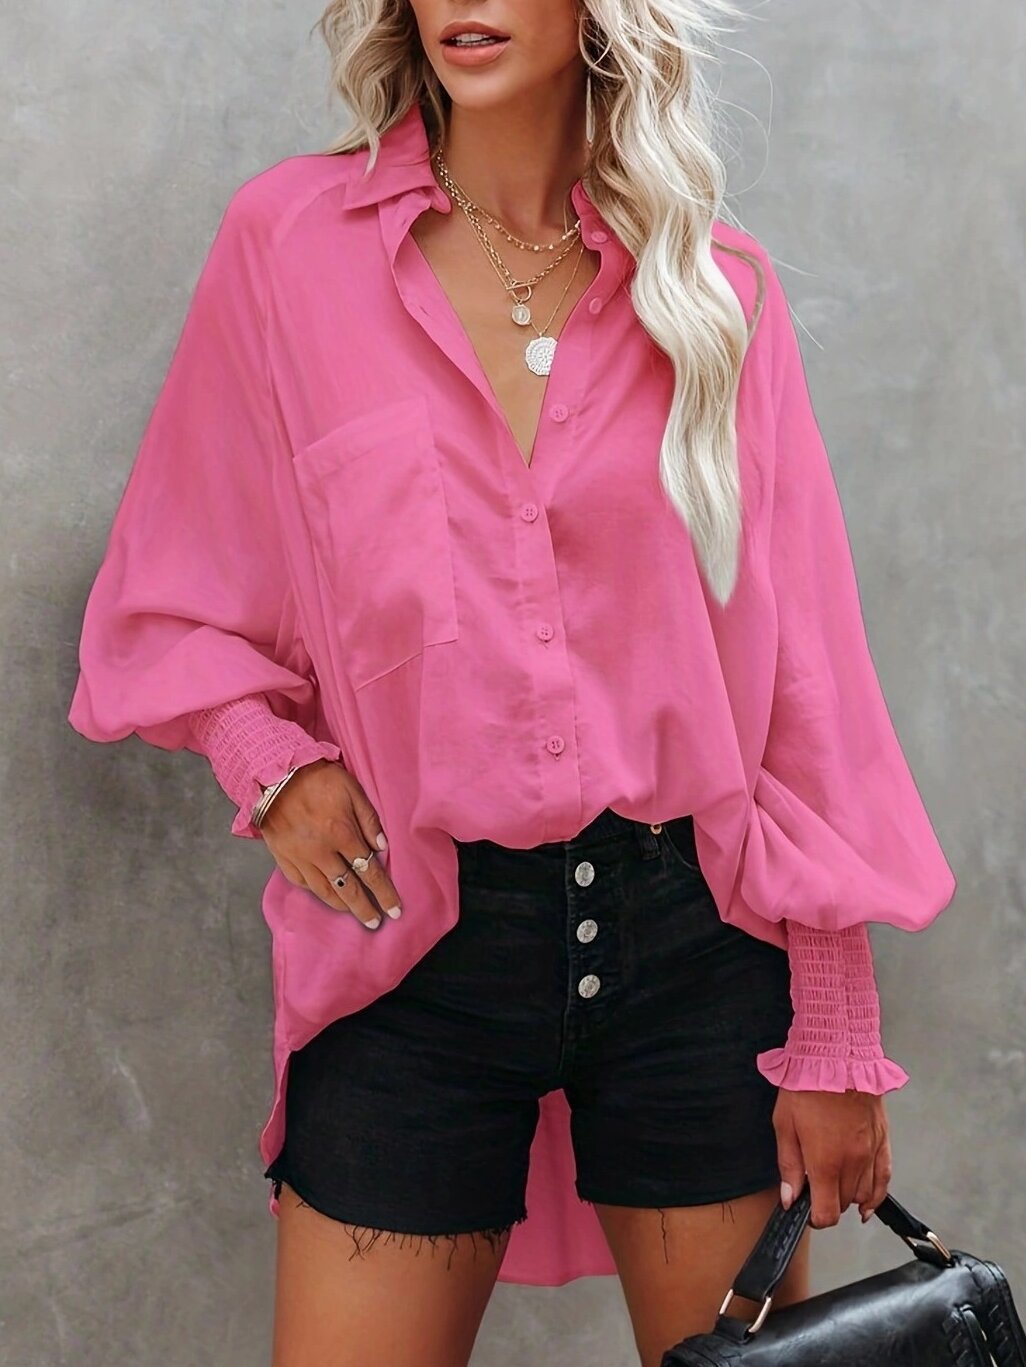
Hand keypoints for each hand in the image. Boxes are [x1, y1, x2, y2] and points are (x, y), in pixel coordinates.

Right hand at [258, 760, 401, 930]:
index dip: (383, 892)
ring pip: (324, 890)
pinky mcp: (283, 857)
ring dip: (342, 905)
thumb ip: (368, 820)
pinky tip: (327, 896)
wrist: (273, 773)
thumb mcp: (351, 789)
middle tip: (375, 923)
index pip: (369, 870)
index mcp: (341, 833)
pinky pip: (302, 883)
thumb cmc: (317, 777)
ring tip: (354, 914)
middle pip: (348, 888)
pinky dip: (316, 892)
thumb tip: (382, 848)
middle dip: (364, 908)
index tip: (394, 910)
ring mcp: (299, 857)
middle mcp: (321, 852)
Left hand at [772, 1087, 892, 1227]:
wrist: (837, 1055)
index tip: (806, 1211)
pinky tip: (867, 1204)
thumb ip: (789, 1165)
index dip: (815, 1218)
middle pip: (844, 1204)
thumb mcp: (785, 1124)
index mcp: (827, 1162)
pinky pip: (884, 1178)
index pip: (827, 1213)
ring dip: (848, 1196)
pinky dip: (876, 1195)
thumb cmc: (807, 1085)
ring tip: (834, 1185)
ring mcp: (871, 1152)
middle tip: (814, 1188)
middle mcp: (853, 1163)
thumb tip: (789, 1198)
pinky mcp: (883, 1140)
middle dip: (828, 1202)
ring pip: (864, 1194)